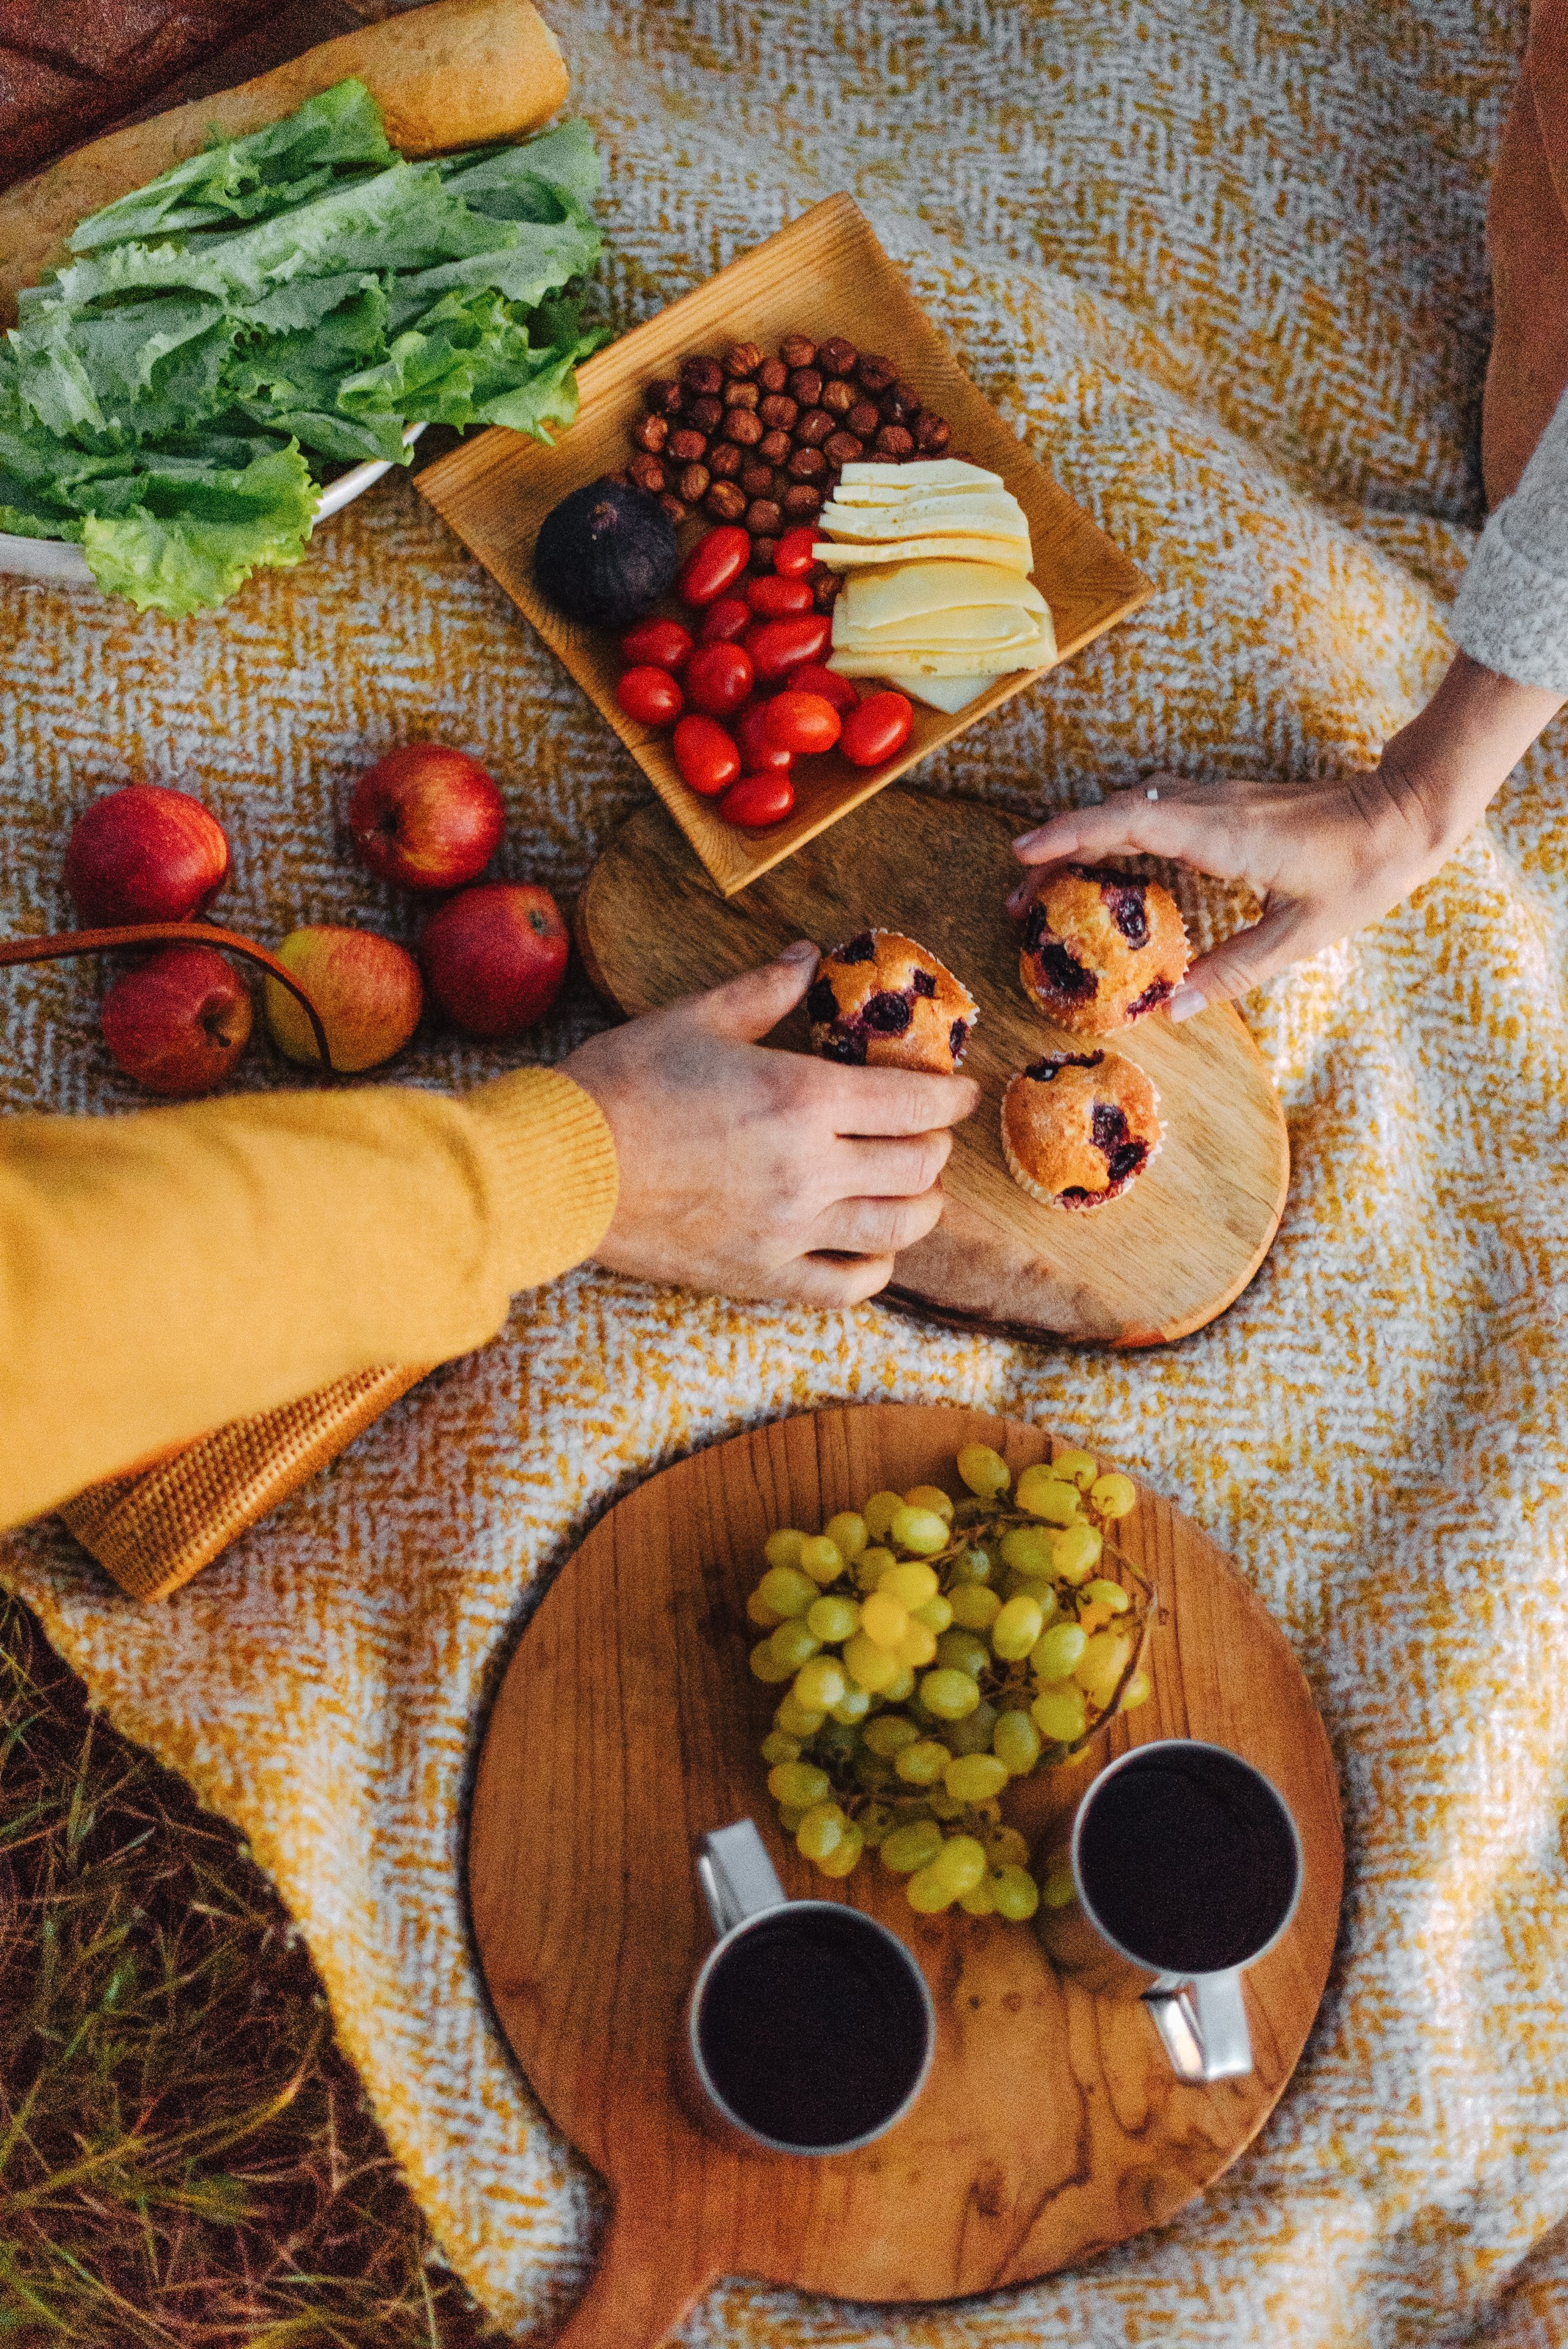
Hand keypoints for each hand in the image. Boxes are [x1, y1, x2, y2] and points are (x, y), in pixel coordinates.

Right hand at [563, 943, 978, 1305]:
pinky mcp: (759, 1275)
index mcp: (802, 1098)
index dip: (949, 1095)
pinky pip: (845, 1289)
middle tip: (929, 1133)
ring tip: (915, 1191)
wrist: (560, 1167)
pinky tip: (872, 1252)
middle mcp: (810, 1170)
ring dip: (920, 1208)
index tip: (957, 1091)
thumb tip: (807, 957)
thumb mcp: (695, 1018)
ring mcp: (789, 1230)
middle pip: (918, 1167)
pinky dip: (874, 1271)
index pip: (915, 1103)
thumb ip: (763, 990)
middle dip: (935, 1147)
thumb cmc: (622, 1083)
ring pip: (896, 1230)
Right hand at [1007, 655, 1563, 1014]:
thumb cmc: (1360, 873)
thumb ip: (1233, 971)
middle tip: (1015, 900)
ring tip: (1044, 890)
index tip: (1023, 855)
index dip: (1072, 835)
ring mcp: (1215, 799)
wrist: (1403, 816)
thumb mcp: (1300, 936)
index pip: (1132, 821)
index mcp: (1224, 834)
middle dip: (1056, 850)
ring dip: (1081, 841)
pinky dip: (1113, 834)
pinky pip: (1151, 810)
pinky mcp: (1222, 804)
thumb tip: (1173, 1010)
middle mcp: (1211, 807)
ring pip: (1129, 808)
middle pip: (1114, 814)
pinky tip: (1101, 868)